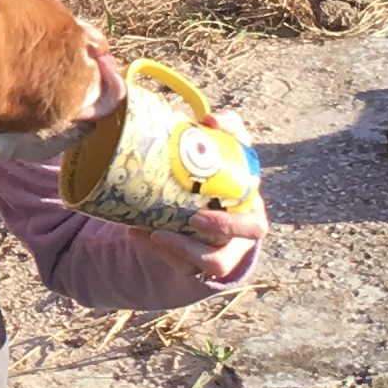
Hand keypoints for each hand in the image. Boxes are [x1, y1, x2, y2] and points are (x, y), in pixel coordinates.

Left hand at [127, 112, 267, 280]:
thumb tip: (210, 118)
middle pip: (223, 260)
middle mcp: (236, 241)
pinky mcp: (194, 263)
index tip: (197, 218)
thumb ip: (227, 127)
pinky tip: (135, 231)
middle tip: (168, 229)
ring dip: (174, 252)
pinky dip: (156, 250)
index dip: (228, 227)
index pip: (252, 229)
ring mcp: (214, 254)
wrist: (212, 194)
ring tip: (150, 231)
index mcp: (250, 215)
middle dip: (194, 249)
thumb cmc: (226, 170)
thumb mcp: (231, 146)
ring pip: (195, 269)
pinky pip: (177, 266)